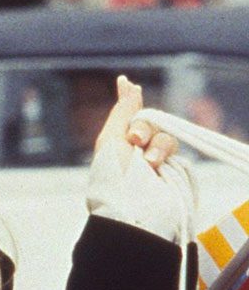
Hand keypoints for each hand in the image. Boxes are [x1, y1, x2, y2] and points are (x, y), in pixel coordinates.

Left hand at [88, 76, 189, 241]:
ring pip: (165, 136)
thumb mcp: (112, 140)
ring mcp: (157, 162)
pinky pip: (177, 150)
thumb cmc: (114, 176)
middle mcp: (138, 151)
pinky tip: (157, 166)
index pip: (129, 117)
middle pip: (150, 123)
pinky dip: (166, 153)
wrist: (133, 208)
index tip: (124, 82)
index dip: (129, 100)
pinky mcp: (174, 171)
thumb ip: (123, 112)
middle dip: (143, 128)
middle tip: (134, 140)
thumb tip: (128, 83)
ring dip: (156, 144)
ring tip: (148, 162)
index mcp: (118, 145)